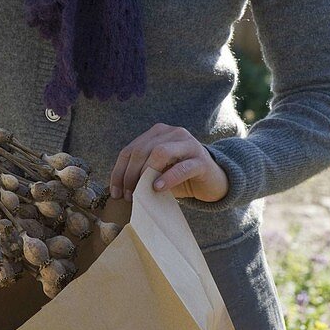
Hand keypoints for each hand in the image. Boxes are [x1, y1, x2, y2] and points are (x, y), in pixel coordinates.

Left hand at [109, 122, 228, 204]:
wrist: (214, 180)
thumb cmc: (181, 177)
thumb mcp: (158, 172)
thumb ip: (142, 173)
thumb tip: (118, 189)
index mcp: (158, 133)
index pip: (131, 149)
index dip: (119, 171)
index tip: (115, 192)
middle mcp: (173, 133)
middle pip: (142, 150)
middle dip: (130, 174)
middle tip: (128, 195)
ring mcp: (188, 144)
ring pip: (160, 152)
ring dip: (146, 173)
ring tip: (140, 192)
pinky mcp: (201, 160)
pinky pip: (182, 167)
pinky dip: (168, 178)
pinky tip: (158, 188)